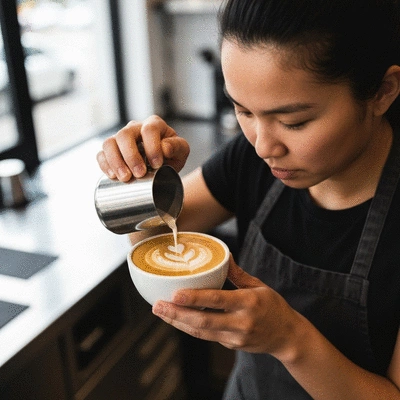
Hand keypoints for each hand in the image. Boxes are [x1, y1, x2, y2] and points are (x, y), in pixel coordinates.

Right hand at [97, 116, 189, 180]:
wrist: (162, 166)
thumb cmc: (171, 156)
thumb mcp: (181, 151)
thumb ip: (177, 147)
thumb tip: (164, 148)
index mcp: (153, 125)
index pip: (149, 129)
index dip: (152, 147)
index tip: (157, 165)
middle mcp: (134, 128)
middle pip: (125, 135)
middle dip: (131, 156)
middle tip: (140, 174)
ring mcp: (120, 138)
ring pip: (109, 143)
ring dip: (115, 161)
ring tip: (126, 178)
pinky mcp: (111, 151)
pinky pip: (101, 153)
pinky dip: (105, 164)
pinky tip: (112, 176)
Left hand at [152, 255, 301, 356]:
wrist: (287, 337)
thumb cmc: (273, 307)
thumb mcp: (259, 286)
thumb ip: (238, 274)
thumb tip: (225, 256)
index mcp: (249, 303)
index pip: (218, 300)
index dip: (195, 298)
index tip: (176, 294)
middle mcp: (240, 323)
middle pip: (203, 321)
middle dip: (177, 314)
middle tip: (157, 306)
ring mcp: (235, 337)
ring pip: (201, 332)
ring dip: (178, 322)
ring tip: (160, 312)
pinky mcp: (230, 345)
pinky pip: (206, 336)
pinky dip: (189, 327)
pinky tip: (176, 319)